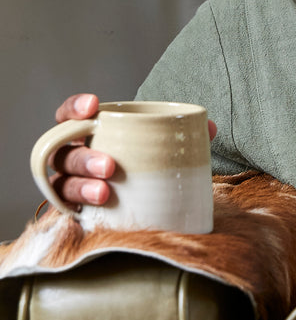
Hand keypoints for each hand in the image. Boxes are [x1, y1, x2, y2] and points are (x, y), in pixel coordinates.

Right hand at [49, 94, 216, 208]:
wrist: (152, 204)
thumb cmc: (151, 165)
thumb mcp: (166, 147)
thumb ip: (185, 134)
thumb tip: (208, 128)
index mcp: (94, 135)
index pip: (70, 117)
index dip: (74, 108)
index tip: (93, 106)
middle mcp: (75, 159)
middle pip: (64, 154)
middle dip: (84, 159)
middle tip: (110, 167)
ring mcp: (72, 186)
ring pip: (62, 184)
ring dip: (81, 187)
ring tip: (105, 194)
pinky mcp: (76, 213)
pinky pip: (65, 213)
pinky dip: (76, 212)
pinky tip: (91, 214)